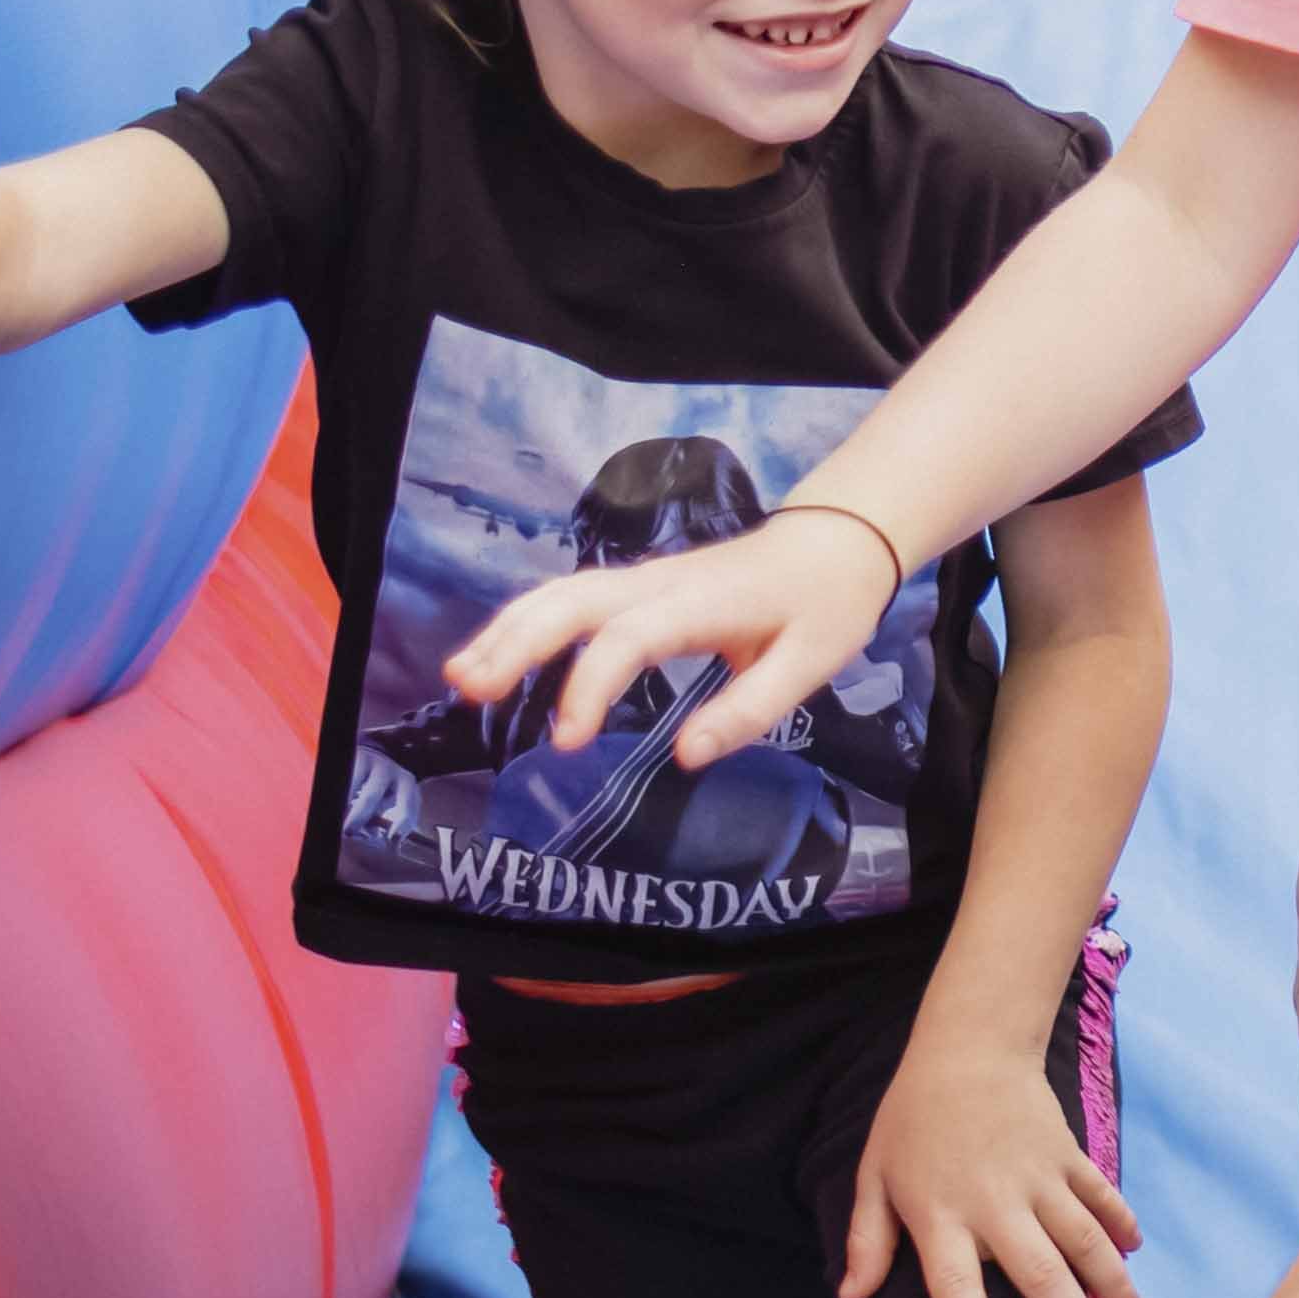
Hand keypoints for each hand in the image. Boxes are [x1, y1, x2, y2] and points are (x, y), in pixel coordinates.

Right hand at [450, 503, 906, 765]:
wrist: (836, 541)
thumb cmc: (825, 604)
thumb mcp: (810, 664)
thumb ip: (748, 710)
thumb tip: (686, 756)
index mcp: (701, 603)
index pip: (627, 640)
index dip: (589, 687)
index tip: (566, 742)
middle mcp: (660, 583)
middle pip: (572, 603)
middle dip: (517, 644)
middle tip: (471, 690)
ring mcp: (645, 579)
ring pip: (561, 594)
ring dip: (508, 631)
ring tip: (462, 677)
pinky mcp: (639, 586)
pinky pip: (570, 598)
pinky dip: (526, 622)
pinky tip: (495, 655)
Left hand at [845, 1035, 1146, 1297]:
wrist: (968, 1047)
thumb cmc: (912, 1119)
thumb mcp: (874, 1177)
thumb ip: (867, 1240)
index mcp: (940, 1214)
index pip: (954, 1282)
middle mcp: (994, 1202)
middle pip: (1040, 1273)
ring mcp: (1038, 1178)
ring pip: (1086, 1241)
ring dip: (1114, 1287)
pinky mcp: (1067, 1156)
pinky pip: (1101, 1196)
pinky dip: (1121, 1225)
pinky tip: (1134, 1254)